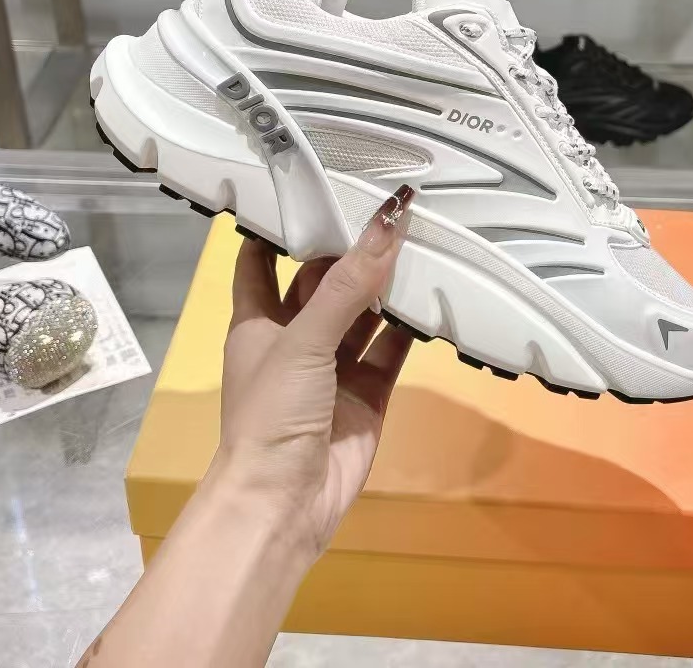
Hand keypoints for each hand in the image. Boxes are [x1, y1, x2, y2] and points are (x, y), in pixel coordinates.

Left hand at [209, 184, 414, 558]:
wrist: (285, 505)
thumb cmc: (272, 412)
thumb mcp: (304, 339)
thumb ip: (349, 284)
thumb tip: (387, 221)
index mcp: (257, 322)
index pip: (260, 259)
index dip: (280, 226)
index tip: (312, 187)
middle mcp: (294, 338)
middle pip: (322, 282)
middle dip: (349, 250)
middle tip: (386, 204)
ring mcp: (333, 367)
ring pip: (363, 313)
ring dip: (385, 284)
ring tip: (420, 238)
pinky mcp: (367, 392)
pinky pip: (391, 349)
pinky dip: (410, 325)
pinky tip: (434, 294)